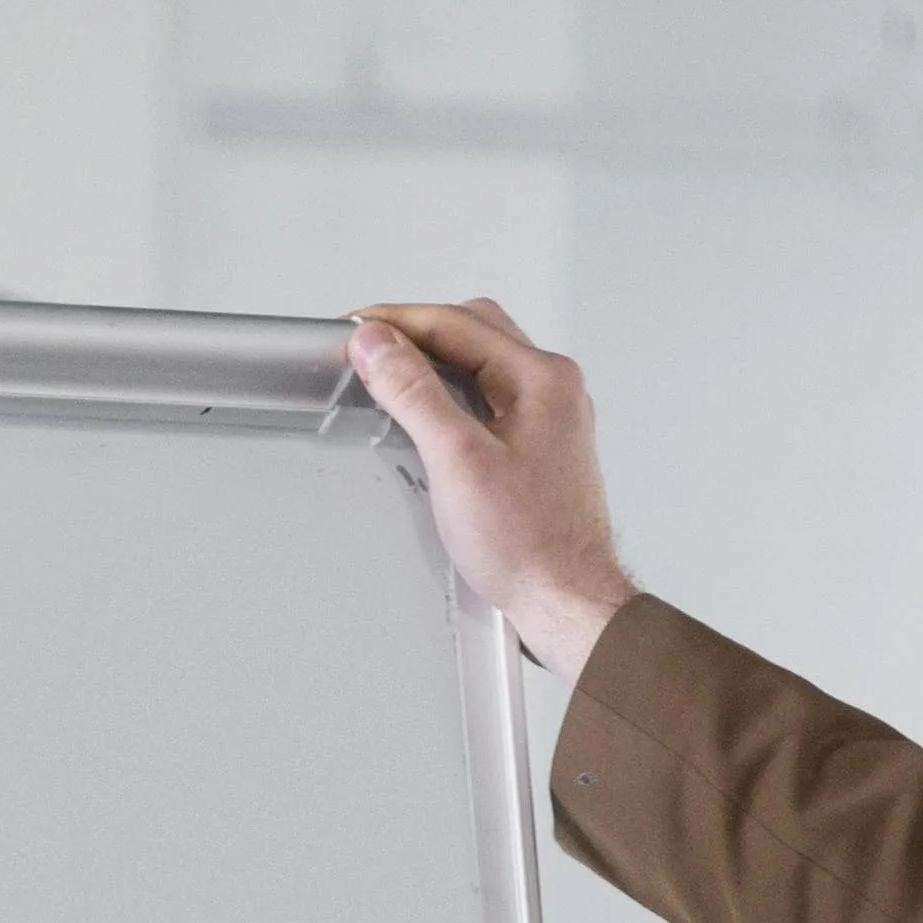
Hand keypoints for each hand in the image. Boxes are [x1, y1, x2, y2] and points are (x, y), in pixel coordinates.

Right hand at [344, 302, 635, 682]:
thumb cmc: (528, 546)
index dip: (397, 321)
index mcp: (543, 379)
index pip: (457, 323)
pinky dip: (454, 392)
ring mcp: (552, 417)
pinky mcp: (542, 445)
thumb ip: (414, 393)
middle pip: (475, 331)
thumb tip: (377, 343)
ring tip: (391, 374)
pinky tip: (429, 413)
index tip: (355, 329)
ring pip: (484, 363)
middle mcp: (555, 389)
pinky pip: (492, 396)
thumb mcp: (457, 461)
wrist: (567, 601)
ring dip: (436, 361)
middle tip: (369, 346)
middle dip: (417, 332)